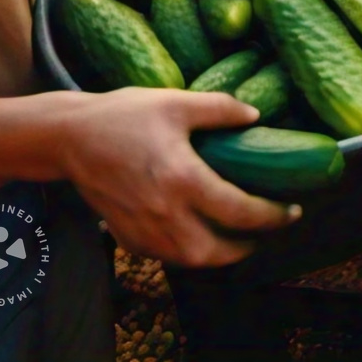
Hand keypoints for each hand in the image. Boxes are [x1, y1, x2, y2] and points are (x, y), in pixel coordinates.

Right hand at [59, 89, 299, 267]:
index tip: (292, 210)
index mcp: (183, 179)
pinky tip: (198, 233)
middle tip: (266, 231)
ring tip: (237, 237)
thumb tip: (255, 117)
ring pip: (188, 259)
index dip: (271, 215)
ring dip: (217, 254)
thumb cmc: (125, 115)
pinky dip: (187, 251)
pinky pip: (164, 255)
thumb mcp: (178, 101)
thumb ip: (221, 109)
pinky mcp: (125, 235)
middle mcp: (164, 213)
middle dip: (245, 247)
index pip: (238, 210)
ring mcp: (142, 229)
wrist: (69, 137)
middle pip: (214, 251)